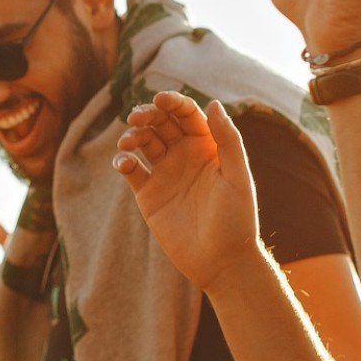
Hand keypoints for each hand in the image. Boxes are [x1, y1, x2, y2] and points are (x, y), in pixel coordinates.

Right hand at [113, 93, 266, 288]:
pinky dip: (123, 162)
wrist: (221, 261)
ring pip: (143, 142)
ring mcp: (165, 174)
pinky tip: (124, 163)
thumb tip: (214, 103)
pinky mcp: (148, 195)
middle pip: (161, 123)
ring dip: (133, 135)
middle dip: (147, 114)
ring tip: (128, 142)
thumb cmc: (237, 220)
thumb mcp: (238, 176)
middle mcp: (185, 156)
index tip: (160, 99)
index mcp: (208, 147)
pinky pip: (131, 170)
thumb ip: (228, 139)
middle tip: (137, 117)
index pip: (187, 115)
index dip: (173, 102)